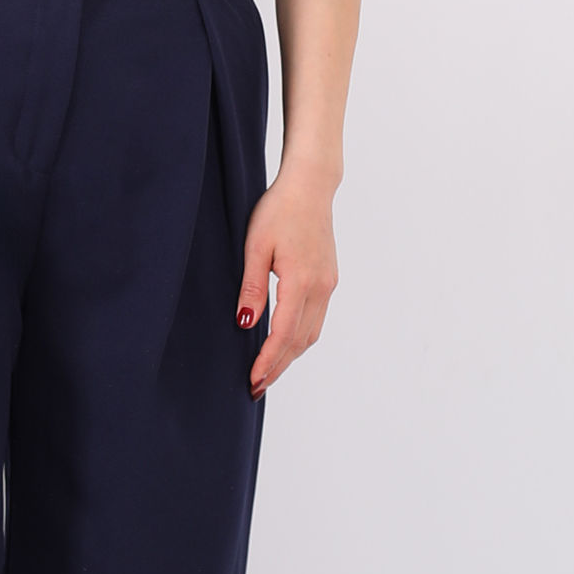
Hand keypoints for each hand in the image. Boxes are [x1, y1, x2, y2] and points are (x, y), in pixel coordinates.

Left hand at [237, 168, 339, 399]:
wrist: (310, 186)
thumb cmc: (278, 210)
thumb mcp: (255, 246)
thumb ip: (251, 287)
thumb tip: (244, 324)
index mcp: (302, 280)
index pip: (284, 333)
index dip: (269, 361)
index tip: (254, 380)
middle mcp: (321, 287)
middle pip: (301, 340)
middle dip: (279, 366)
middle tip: (256, 387)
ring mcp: (328, 283)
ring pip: (312, 332)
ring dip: (291, 355)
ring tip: (269, 372)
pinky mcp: (329, 278)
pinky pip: (316, 318)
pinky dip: (300, 337)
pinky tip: (284, 343)